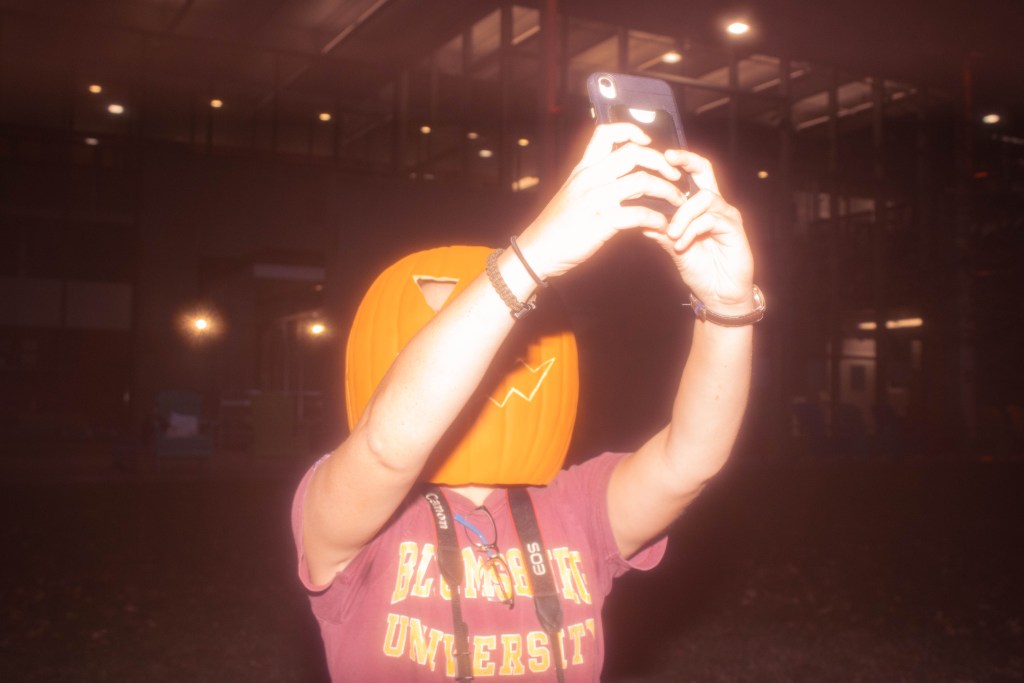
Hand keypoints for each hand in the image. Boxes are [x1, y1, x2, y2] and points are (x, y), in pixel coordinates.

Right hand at [515, 123, 686, 279]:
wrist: (538, 250)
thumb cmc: (557, 225)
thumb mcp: (572, 192)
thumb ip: (595, 179)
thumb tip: (626, 175)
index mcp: (583, 168)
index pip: (607, 132)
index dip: (631, 131)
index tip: (648, 143)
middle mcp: (590, 178)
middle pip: (634, 154)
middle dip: (662, 163)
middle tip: (675, 176)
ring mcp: (596, 199)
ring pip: (642, 181)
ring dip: (667, 191)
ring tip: (677, 202)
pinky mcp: (602, 222)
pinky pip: (639, 214)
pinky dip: (657, 219)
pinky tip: (662, 225)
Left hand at [649, 149, 754, 312]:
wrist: (719, 295)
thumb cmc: (699, 269)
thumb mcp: (673, 247)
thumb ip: (660, 231)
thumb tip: (639, 218)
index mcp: (700, 206)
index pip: (691, 174)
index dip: (678, 161)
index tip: (659, 155)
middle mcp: (716, 205)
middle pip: (706, 170)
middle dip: (687, 160)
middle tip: (668, 158)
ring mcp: (727, 215)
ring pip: (703, 198)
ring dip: (682, 215)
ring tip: (671, 233)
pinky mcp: (735, 228)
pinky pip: (710, 219)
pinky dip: (691, 230)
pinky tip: (681, 245)